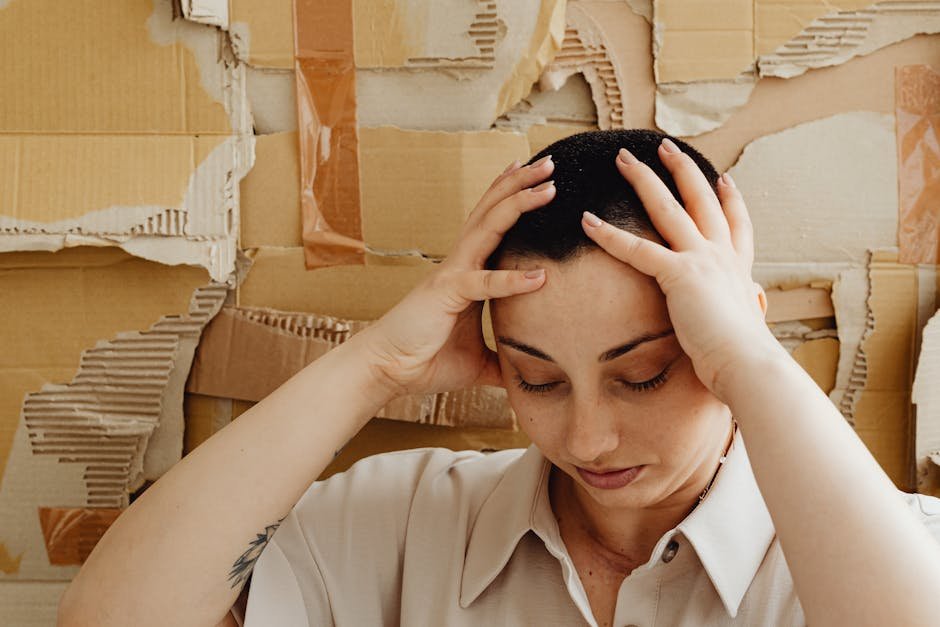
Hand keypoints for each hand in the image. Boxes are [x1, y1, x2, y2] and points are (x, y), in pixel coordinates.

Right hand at [360, 156, 556, 396]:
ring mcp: (452, 274)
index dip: (512, 196)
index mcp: (468, 271)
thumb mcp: (479, 360)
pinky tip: (540, 276)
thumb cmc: (427, 358)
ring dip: (518, 204)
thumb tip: (528, 373)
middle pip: (493, 211)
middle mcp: (460, 263)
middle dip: (521, 184)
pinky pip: (483, 283)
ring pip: (488, 228)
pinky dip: (511, 280)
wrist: (386, 369)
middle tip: (550, 163)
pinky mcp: (447, 295)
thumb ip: (504, 359)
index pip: (493, 224)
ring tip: (548, 187)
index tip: (537, 178)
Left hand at [580, 139, 780, 398]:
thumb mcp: (750, 325)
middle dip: (681, 169)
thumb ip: (747, 310)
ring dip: (643, 179)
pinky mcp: (679, 275)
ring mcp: (702, 259)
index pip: (736, 224)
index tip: (725, 180)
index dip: (730, 200)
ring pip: (667, 208)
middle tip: (665, 146)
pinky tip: (586, 220)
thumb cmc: (744, 355)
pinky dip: (608, 234)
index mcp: (739, 268)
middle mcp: (722, 255)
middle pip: (700, 199)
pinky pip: (636, 248)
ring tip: (622, 158)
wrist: (748, 363)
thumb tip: (755, 307)